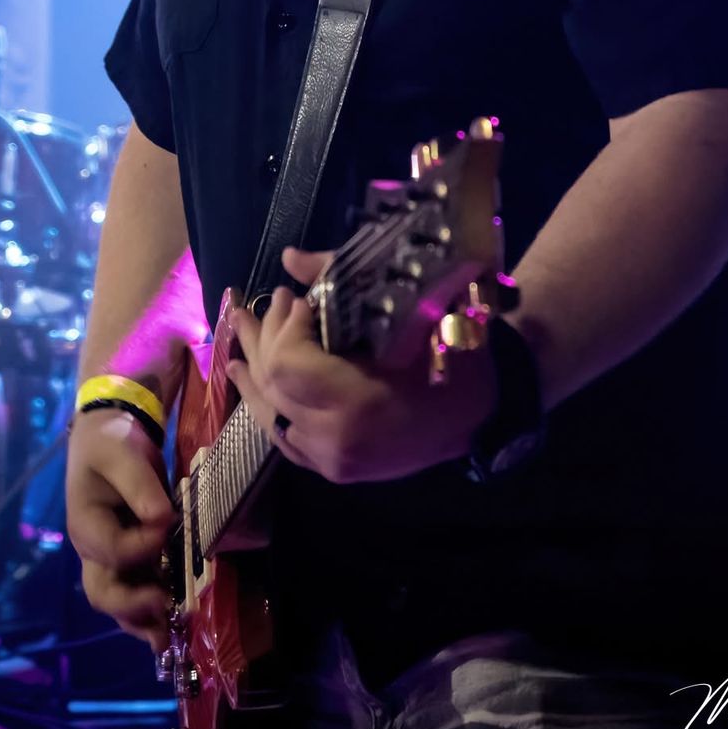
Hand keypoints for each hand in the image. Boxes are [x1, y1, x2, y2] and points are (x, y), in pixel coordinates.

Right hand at [65, 409, 174, 652]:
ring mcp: (111, 559)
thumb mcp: (121, 454)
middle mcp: (94, 551)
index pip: (113, 550)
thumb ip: (139, 484)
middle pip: (104, 592)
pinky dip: (150, 612)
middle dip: (133, 606)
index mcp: (86, 524)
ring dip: (142, 620)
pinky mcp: (131, 559)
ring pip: (118, 602)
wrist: (108, 437)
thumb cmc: (110, 444)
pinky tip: (172, 625)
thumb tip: (163, 519)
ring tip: (169, 636)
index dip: (143, 545)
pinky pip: (135, 593)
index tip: (169, 525)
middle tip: (165, 607)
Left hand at [226, 248, 496, 483]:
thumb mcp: (411, 311)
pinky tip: (246, 376)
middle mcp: (336, 440)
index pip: (289, 366)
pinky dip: (265, 402)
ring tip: (240, 328)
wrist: (487, 412)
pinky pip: (284, 437)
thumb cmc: (455, 355)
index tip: (299, 297)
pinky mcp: (334, 469)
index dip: (284, 327)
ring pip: (269, 412)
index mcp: (358, 404)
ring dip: (253, 367)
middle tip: (271, 300)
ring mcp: (332, 461)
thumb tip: (291, 259)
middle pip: (273, 385)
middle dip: (267, 336)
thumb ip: (345, 282)